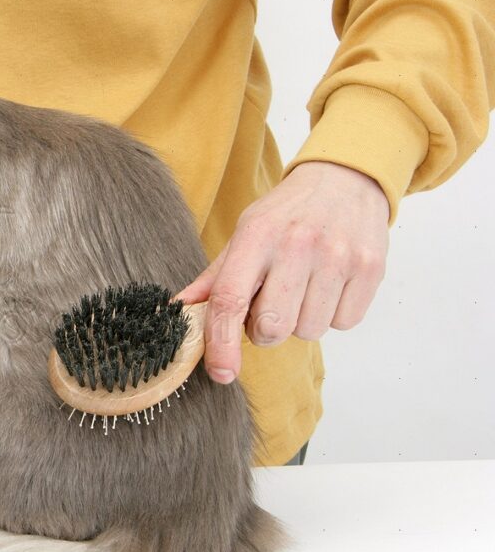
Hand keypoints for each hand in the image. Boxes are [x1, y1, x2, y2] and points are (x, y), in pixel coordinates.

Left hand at [174, 160, 389, 383]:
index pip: (231, 300)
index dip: (221, 343)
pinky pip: (343, 323)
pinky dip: (333, 314)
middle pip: (272, 328)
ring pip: (309, 331)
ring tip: (304, 287)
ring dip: (301, 320)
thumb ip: (215, 278)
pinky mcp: (371, 269)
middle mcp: (297, 245)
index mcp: (257, 236)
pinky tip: (329, 285)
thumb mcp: (246, 234)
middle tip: (270, 304)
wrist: (345, 179)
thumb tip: (181, 312)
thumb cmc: (287, 214)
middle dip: (265, 330)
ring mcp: (337, 257)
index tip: (221, 372)